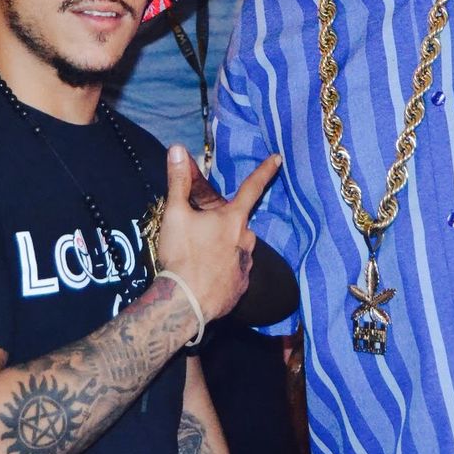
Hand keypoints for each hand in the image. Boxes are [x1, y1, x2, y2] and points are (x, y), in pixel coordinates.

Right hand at [156, 145, 278, 319]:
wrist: (185, 305)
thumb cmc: (182, 256)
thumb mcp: (175, 214)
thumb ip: (178, 181)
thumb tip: (178, 148)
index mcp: (233, 219)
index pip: (252, 187)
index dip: (264, 171)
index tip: (277, 159)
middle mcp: (247, 240)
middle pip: (236, 223)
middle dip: (222, 223)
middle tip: (198, 231)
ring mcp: (246, 265)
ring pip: (236, 248)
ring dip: (222, 247)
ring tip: (198, 257)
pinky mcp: (241, 288)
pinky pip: (234, 271)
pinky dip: (222, 270)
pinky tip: (205, 276)